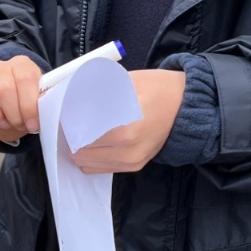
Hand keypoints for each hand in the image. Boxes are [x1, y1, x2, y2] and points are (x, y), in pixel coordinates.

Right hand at [0, 56, 42, 143]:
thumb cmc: (25, 111)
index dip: (29, 105)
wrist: (12, 117)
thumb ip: (39, 103)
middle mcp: (2, 67)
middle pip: (5, 87)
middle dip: (14, 113)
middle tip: (19, 125)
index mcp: (23, 66)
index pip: (26, 79)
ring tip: (3, 123)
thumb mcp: (37, 108)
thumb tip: (41, 103)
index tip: (33, 124)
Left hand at [69, 68, 185, 173]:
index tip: (65, 112)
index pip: (81, 136)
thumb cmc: (157, 88)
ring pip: (87, 163)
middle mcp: (128, 153)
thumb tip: (68, 97)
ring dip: (79, 148)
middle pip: (80, 152)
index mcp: (126, 131)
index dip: (68, 123)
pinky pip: (99, 168)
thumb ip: (97, 91)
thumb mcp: (126, 82)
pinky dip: (91, 156)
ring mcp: (131, 163)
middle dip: (71, 137)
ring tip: (81, 130)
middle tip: (70, 121)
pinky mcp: (133, 167)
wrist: (186, 106)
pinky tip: (94, 139)